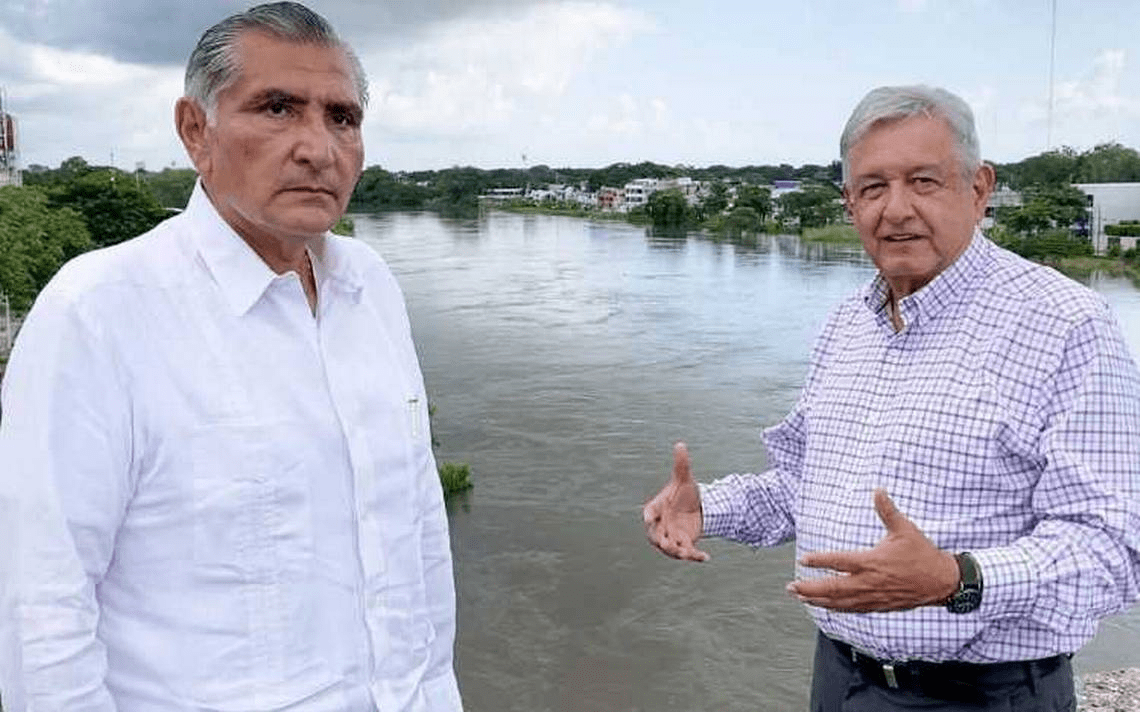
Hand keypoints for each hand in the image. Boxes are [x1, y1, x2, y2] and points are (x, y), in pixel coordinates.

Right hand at [642, 442, 708, 561]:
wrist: (695, 509)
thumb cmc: (683, 494)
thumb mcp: (684, 479)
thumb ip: (681, 465)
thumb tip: (680, 444)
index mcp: (657, 508)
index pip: (650, 512)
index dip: (649, 515)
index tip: (649, 518)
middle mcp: (661, 525)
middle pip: (655, 536)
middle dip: (660, 540)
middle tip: (667, 543)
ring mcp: (671, 536)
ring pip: (669, 548)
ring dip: (676, 551)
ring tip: (685, 553)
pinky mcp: (683, 545)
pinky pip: (687, 553)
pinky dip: (695, 557)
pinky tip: (706, 557)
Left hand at [786, 489, 957, 611]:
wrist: (941, 582)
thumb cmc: (922, 554)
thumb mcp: (904, 529)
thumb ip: (887, 511)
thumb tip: (878, 490)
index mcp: (872, 562)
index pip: (839, 561)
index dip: (820, 561)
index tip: (804, 559)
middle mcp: (869, 582)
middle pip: (833, 588)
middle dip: (810, 587)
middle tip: (792, 586)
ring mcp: (873, 596)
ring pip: (840, 602)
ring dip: (818, 600)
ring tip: (801, 597)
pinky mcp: (879, 606)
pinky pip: (853, 609)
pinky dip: (836, 608)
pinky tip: (825, 607)